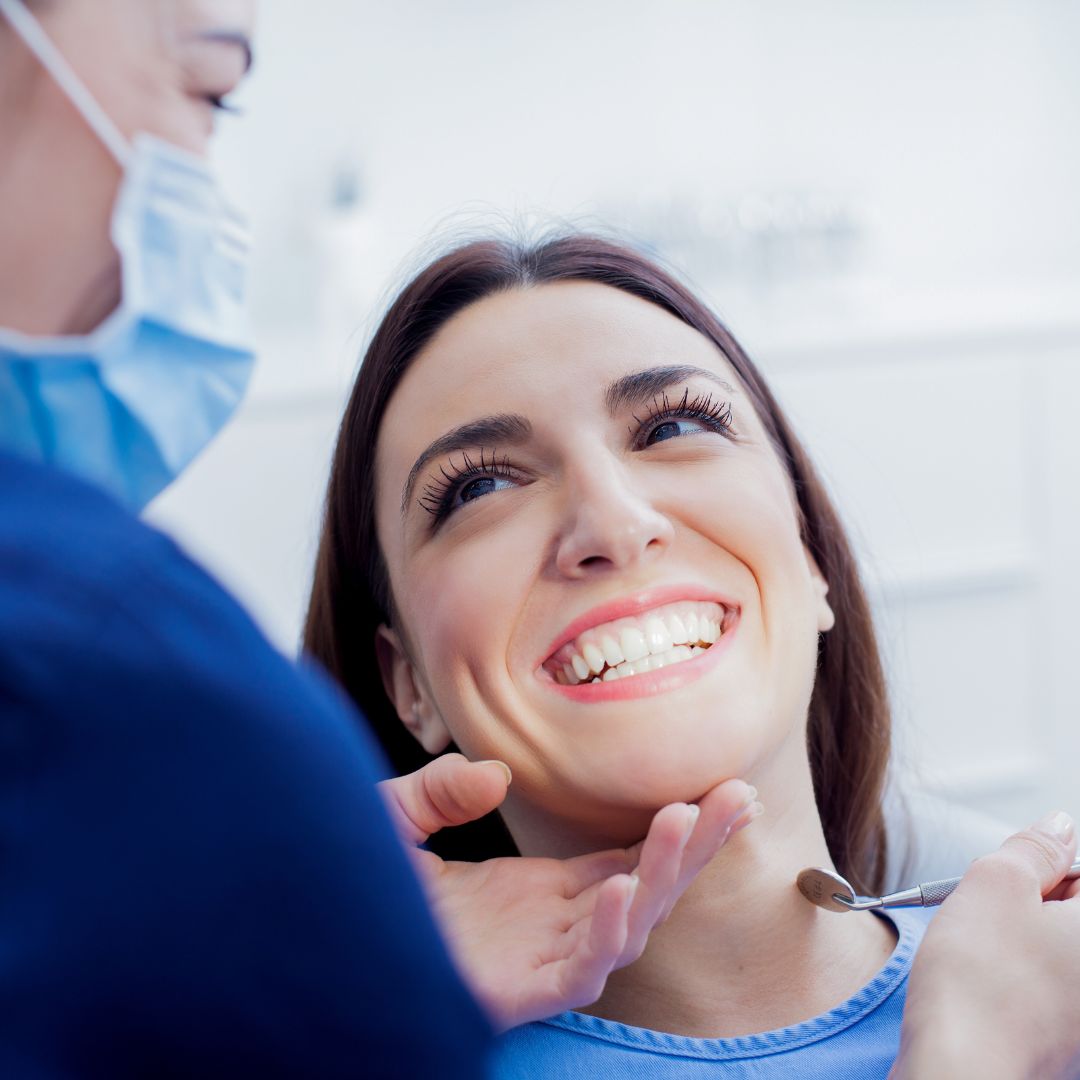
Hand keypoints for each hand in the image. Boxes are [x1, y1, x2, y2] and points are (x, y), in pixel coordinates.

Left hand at [379, 754, 759, 1031]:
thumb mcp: (396, 818)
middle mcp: (547, 926)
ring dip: (661, 877)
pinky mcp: (512, 993)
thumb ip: (441, 791)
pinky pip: (576, 973)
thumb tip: (496, 775)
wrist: (311, 937)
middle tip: (741, 796)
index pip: (625, 858)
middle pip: (644, 887)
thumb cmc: (353, 890)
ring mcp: (534, 960)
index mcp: (535, 892)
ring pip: (625, 928)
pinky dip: (605, 936)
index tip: (721, 790)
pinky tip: (619, 888)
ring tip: (686, 819)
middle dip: (696, 847)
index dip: (673, 830)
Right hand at [892, 811, 1079, 1079]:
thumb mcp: (995, 882)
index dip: (1047, 866)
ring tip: (987, 949)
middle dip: (1039, 900)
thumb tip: (1058, 827)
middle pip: (1076, 911)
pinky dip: (1020, 976)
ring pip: (1059, 948)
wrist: (961, 1068)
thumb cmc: (980, 983)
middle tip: (997, 910)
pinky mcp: (1069, 1039)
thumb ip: (1032, 847)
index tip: (1021, 875)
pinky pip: (1049, 986)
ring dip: (1026, 938)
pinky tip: (990, 983)